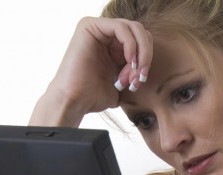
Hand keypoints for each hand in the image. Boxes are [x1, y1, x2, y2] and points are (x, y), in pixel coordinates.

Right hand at [30, 17, 152, 125]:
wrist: (75, 101)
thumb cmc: (94, 97)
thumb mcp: (122, 84)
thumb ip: (134, 72)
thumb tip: (146, 68)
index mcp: (113, 46)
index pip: (143, 42)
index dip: (147, 60)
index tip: (140, 81)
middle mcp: (105, 34)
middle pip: (141, 33)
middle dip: (146, 56)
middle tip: (140, 77)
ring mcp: (98, 28)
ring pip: (134, 29)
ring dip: (140, 54)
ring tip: (133, 74)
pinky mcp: (90, 26)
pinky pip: (122, 28)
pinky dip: (131, 46)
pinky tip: (129, 62)